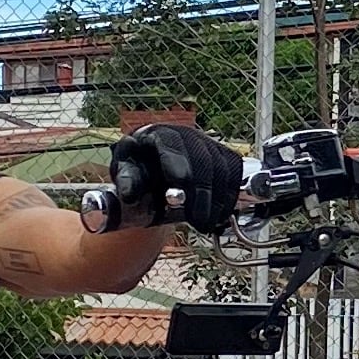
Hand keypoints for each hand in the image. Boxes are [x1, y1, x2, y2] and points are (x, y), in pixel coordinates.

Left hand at [114, 120, 248, 235]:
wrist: (153, 174)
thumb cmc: (138, 173)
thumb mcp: (125, 177)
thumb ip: (127, 183)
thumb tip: (129, 194)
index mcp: (156, 134)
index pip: (171, 145)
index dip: (176, 168)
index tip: (177, 196)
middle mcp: (185, 134)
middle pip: (202, 158)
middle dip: (201, 192)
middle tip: (197, 220)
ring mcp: (206, 142)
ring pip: (221, 167)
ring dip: (217, 199)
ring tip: (206, 224)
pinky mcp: (222, 155)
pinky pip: (233, 173)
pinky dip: (229, 196)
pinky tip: (219, 215)